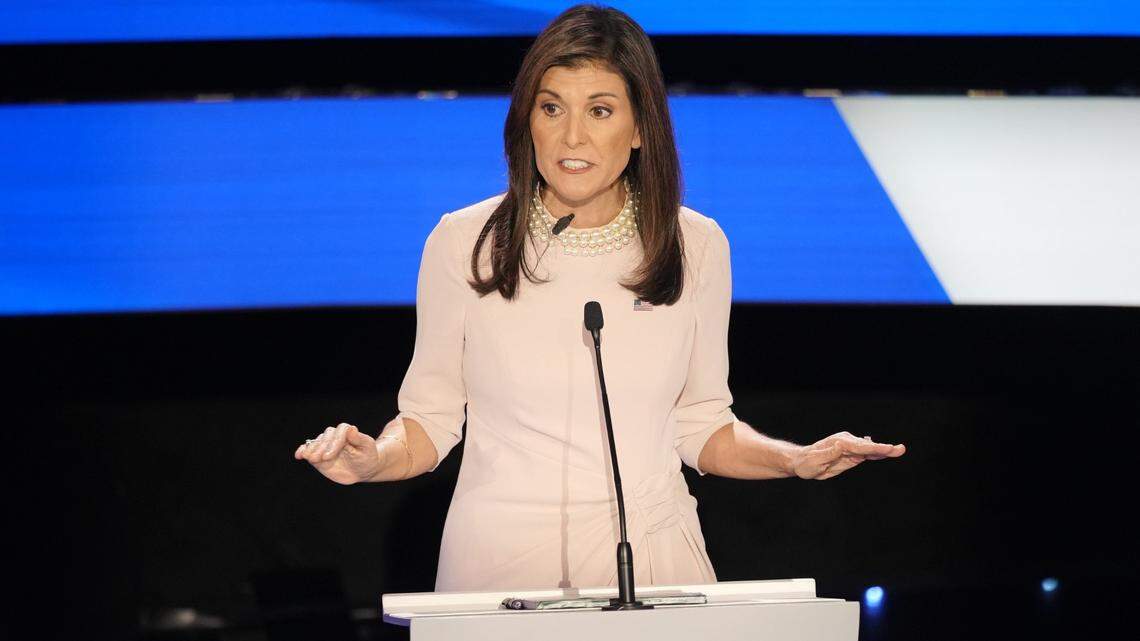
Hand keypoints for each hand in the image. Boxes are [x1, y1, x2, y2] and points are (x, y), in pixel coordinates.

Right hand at [294, 423, 382, 484]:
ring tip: (308, 457)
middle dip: (321, 448)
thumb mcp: (366, 448)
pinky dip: (303, 451)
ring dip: (311, 450)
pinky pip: (308, 450)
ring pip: (316, 443)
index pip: (339, 432)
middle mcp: (334, 436)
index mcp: (347, 432)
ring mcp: (325, 445)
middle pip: (325, 438)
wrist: (362, 469)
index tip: (329, 455)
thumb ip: (358, 439)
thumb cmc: (367, 457)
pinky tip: (299, 455)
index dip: (333, 443)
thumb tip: (351, 428)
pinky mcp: (318, 454)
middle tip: (320, 459)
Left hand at [791, 431, 905, 479]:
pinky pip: (866, 453)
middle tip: (900, 449)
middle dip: (884, 448)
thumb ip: (828, 454)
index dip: (874, 448)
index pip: (859, 447)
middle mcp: (845, 442)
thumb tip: (841, 445)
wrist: (802, 462)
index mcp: (838, 443)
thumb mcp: (814, 461)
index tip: (887, 449)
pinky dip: (877, 453)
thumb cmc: (806, 463)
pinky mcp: (851, 453)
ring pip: (869, 449)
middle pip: (868, 447)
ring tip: (899, 450)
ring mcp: (849, 446)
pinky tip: (887, 453)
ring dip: (884, 450)